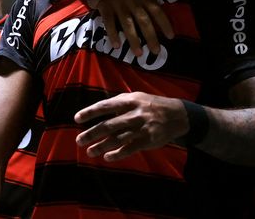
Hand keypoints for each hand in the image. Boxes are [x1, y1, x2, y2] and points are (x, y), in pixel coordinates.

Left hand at [73, 92, 188, 160]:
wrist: (177, 115)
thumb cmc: (152, 105)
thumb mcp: (137, 97)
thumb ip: (119, 102)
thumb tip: (99, 109)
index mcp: (130, 101)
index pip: (106, 106)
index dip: (90, 112)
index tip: (77, 118)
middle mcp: (135, 114)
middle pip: (109, 125)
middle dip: (92, 133)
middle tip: (79, 140)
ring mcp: (141, 128)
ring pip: (117, 139)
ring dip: (101, 146)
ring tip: (90, 152)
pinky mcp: (148, 140)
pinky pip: (129, 149)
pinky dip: (117, 154)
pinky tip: (107, 157)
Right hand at [97, 0, 174, 54]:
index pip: (157, 11)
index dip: (165, 24)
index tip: (171, 36)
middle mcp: (133, 1)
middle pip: (144, 21)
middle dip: (151, 37)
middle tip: (156, 51)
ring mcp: (118, 4)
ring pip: (127, 24)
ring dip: (134, 40)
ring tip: (139, 53)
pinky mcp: (105, 6)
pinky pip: (109, 22)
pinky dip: (112, 33)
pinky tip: (116, 45)